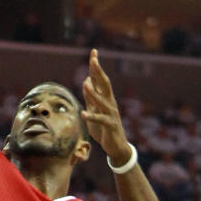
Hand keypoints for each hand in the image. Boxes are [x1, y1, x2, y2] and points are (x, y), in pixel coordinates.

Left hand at [81, 50, 129, 167]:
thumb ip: (91, 97)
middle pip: (105, 85)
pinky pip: (101, 120)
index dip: (96, 67)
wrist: (116, 147)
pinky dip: (92, 117)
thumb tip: (87, 81)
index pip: (100, 79)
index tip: (93, 52)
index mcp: (106, 98)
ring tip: (85, 84)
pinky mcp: (110, 126)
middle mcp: (110, 103)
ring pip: (102, 101)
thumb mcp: (95, 110)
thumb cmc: (104, 128)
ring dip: (93, 92)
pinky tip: (84, 114)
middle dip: (99, 72)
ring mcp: (111, 114)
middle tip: (94, 60)